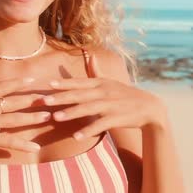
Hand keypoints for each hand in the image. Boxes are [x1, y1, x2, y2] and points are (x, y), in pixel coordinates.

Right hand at [0, 67, 50, 159]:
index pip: (3, 87)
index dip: (19, 83)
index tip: (33, 79)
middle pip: (15, 102)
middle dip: (33, 99)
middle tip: (49, 97)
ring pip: (16, 120)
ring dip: (33, 118)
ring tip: (48, 116)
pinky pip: (9, 141)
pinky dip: (23, 145)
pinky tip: (36, 147)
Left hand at [43, 54, 168, 139]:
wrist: (149, 108)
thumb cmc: (125, 95)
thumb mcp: (111, 81)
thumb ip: (97, 71)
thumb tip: (89, 55)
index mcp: (100, 83)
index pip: (78, 82)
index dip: (63, 83)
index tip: (47, 84)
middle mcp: (104, 92)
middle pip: (79, 94)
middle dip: (60, 97)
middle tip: (43, 101)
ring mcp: (110, 104)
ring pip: (88, 108)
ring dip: (71, 113)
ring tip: (56, 117)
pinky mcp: (117, 118)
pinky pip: (100, 124)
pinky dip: (88, 130)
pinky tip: (76, 136)